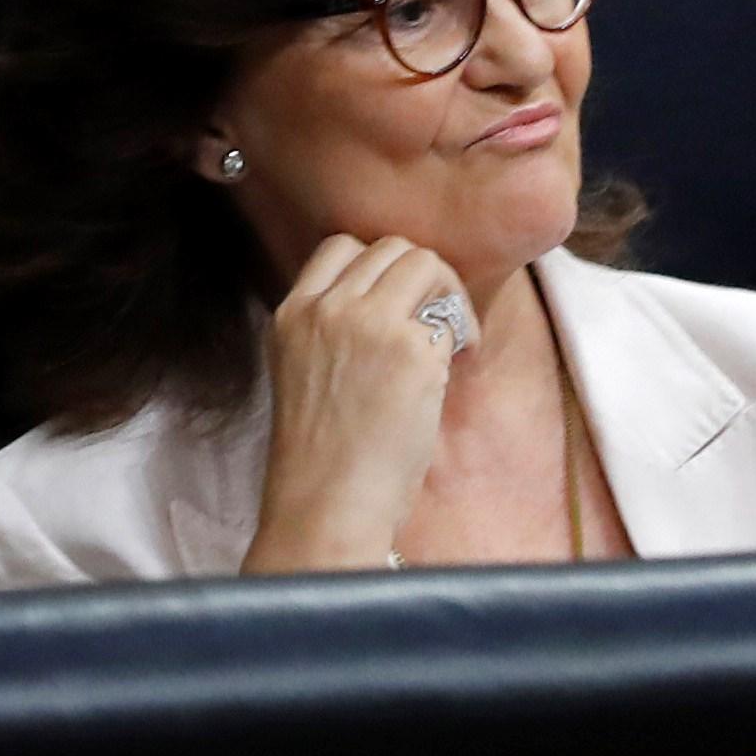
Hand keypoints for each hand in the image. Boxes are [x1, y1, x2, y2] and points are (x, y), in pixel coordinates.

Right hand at [241, 232, 476, 571]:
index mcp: (291, 314)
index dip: (379, 269)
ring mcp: (369, 325)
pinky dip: (463, 333)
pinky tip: (462, 361)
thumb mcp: (303, 372)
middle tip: (438, 320)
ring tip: (455, 337)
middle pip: (391, 248)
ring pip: (424, 263)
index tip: (398, 304)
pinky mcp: (412, 352)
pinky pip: (449, 316)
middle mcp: (327, 309)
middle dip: (423, 277)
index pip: (341, 247)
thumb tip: (396, 301)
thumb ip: (333, 329)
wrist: (326, 508)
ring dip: (448, 292)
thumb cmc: (321, 458)